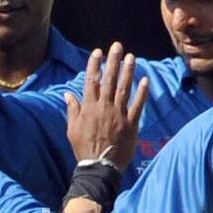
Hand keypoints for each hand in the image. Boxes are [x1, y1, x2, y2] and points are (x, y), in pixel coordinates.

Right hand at [65, 43, 148, 170]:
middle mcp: (105, 107)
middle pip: (110, 80)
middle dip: (113, 61)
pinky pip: (138, 105)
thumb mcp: (72, 129)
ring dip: (128, 71)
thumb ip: (72, 110)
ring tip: (131, 57)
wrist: (99, 166)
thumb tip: (68, 94)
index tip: (98, 52)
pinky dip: (142, 93)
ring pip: (124, 88)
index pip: (92, 80)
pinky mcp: (131, 124)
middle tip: (117, 46)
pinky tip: (145, 80)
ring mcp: (119, 115)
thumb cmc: (83, 148)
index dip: (95, 65)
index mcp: (89, 107)